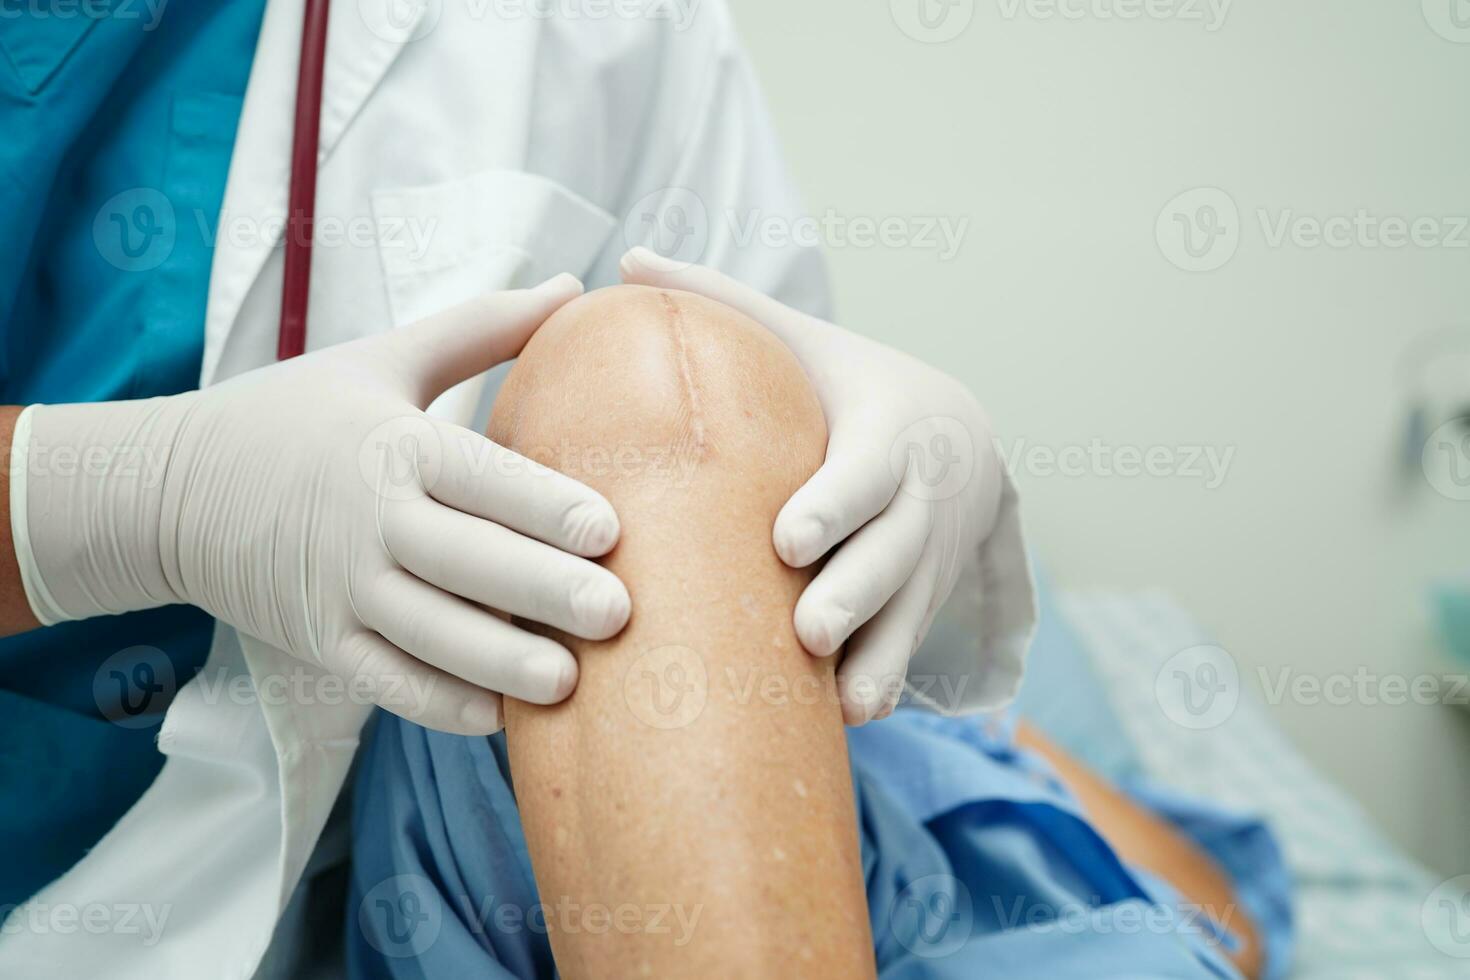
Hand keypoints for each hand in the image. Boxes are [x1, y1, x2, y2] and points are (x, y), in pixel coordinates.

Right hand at [20, 275, 629, 733]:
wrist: (172, 488)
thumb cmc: (296, 414)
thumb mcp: (384, 357)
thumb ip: (482, 328)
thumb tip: (574, 286)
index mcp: (393, 445)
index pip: (480, 478)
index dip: (543, 506)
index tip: (610, 531)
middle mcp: (370, 520)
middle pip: (467, 562)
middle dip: (543, 591)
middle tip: (616, 614)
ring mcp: (341, 590)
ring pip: (430, 635)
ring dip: (498, 662)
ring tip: (568, 682)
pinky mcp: (319, 642)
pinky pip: (386, 681)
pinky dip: (438, 703)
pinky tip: (496, 718)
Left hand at [621, 250, 1003, 723]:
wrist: (965, 437)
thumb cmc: (857, 388)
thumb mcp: (807, 344)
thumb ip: (726, 305)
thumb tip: (626, 260)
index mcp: (886, 434)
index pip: (863, 474)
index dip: (833, 507)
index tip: (786, 538)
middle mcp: (919, 505)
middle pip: (892, 557)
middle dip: (853, 595)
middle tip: (804, 630)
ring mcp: (928, 564)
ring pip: (908, 619)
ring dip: (876, 659)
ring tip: (838, 702)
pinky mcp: (925, 607)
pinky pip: (907, 654)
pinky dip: (881, 683)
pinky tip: (840, 720)